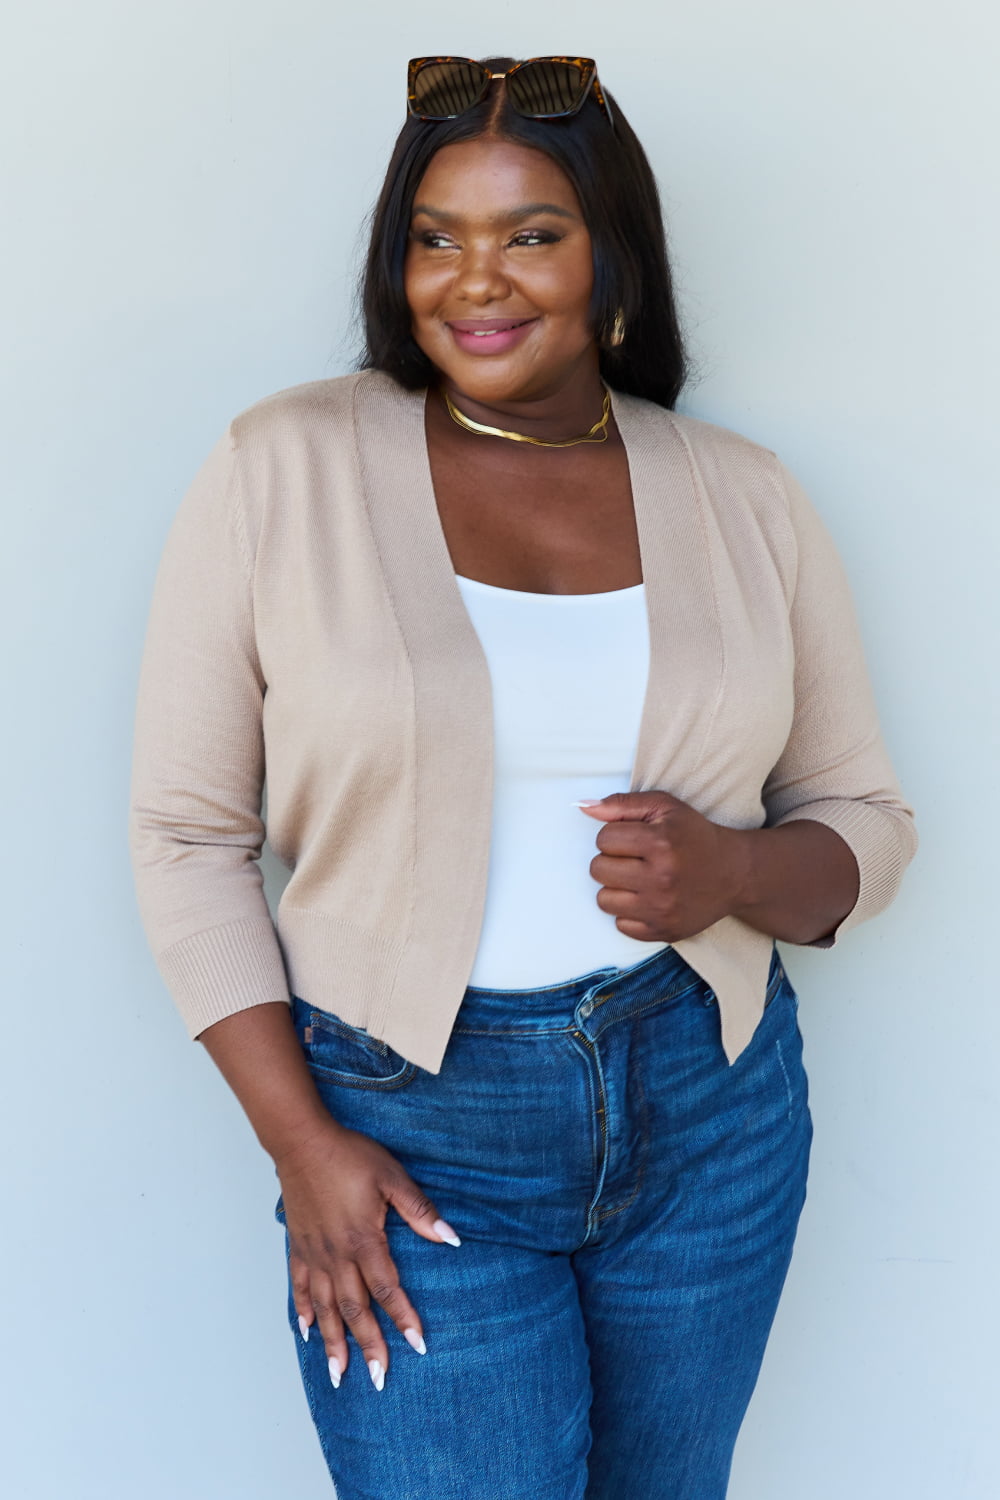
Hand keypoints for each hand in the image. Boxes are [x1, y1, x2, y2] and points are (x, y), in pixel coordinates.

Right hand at [275, 1119, 460, 1389]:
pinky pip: (298, 1287)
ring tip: (340, 1374)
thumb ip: (419, 1210)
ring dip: (334, 1342)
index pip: (388, 1289)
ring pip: (324, 1308)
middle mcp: (337, 1255)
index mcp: (364, 1240)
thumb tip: (450, 1238)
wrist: (302, 1141)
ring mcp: (314, 1254)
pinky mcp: (298, 1246)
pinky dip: (303, 1312)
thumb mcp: (392, 1177)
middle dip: (369, 1346)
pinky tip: (307, 1332)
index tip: (418, 1346)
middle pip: (355, 1309)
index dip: (404, 1319)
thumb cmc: (349, 1155)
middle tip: (380, 1379)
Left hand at [579, 790, 747, 941]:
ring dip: (617, 888)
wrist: (735, 874)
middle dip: (612, 861)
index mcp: (660, 843)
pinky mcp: (664, 931)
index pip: (603, 839)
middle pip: (598, 870)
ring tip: (639, 879)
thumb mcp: (665, 807)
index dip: (615, 836)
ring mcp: (662, 909)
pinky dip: (630, 912)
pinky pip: (620, 925)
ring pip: (604, 900)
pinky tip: (648, 899)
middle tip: (636, 859)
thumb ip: (622, 804)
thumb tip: (584, 807)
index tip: (635, 839)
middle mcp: (661, 878)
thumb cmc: (695, 836)